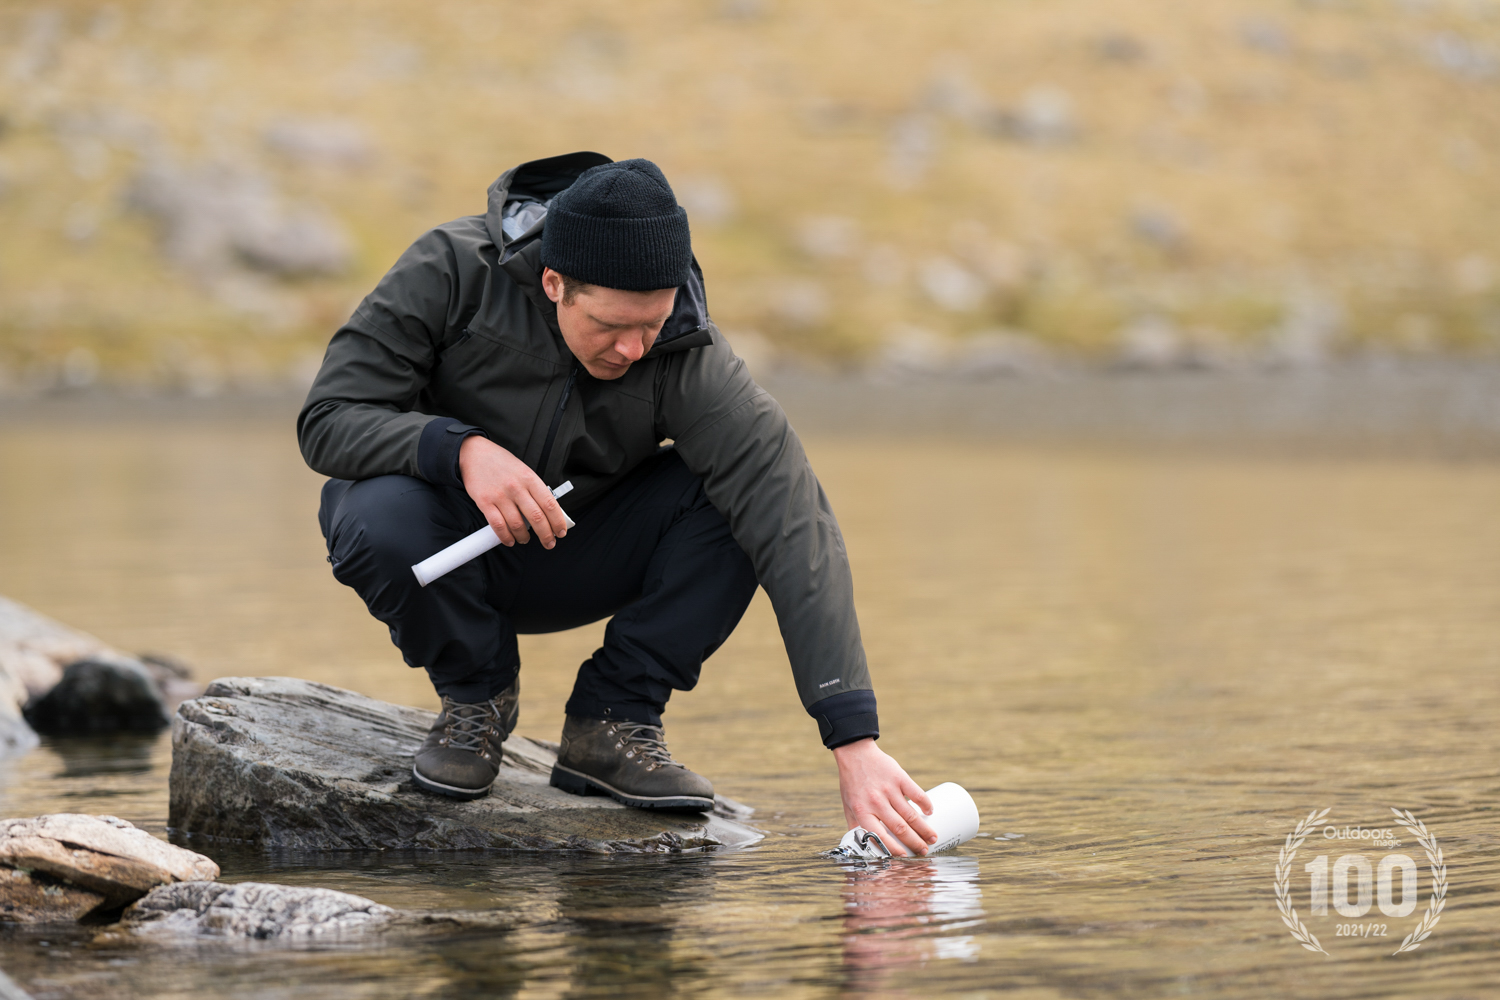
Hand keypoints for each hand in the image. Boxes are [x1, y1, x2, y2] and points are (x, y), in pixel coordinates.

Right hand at [458, 436, 569, 548]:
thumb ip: (534, 489)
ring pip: (517, 525)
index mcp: (530, 478)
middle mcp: (517, 487)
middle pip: (537, 517)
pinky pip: (498, 525)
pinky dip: (505, 537)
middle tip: (549, 543)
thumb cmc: (501, 463)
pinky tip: (510, 540)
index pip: (550, 504)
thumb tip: (548, 512)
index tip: (561, 532)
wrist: (474, 453)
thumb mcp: (523, 470)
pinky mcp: (485, 502)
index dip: (558, 521)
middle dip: (546, 535)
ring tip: (526, 540)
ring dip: (524, 537)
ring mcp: (500, 495)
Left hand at [832, 737, 935, 856]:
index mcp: (862, 811)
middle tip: (925, 851)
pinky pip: (916, 793)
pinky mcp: (899, 777)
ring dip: (924, 828)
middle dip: (915, 843)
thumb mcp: (848, 806)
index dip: (893, 849)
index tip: (905, 857)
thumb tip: (862, 847)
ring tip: (933, 837)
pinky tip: (931, 811)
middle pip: (900, 828)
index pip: (879, 836)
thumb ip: (855, 825)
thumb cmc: (851, 783)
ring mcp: (889, 789)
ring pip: (910, 814)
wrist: (855, 754)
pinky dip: (925, 803)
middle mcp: (876, 802)